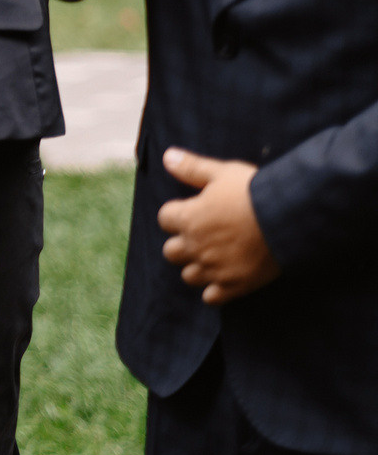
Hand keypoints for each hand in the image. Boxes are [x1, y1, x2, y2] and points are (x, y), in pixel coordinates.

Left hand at [157, 149, 281, 304]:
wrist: (290, 218)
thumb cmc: (254, 191)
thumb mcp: (222, 172)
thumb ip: (192, 168)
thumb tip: (167, 156)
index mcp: (188, 218)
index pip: (164, 219)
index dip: (177, 214)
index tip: (193, 210)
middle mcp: (195, 246)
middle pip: (171, 251)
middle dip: (183, 242)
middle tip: (203, 235)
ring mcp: (214, 269)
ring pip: (189, 275)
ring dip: (197, 267)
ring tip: (214, 256)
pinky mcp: (235, 285)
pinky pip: (212, 297)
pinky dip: (215, 290)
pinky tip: (225, 278)